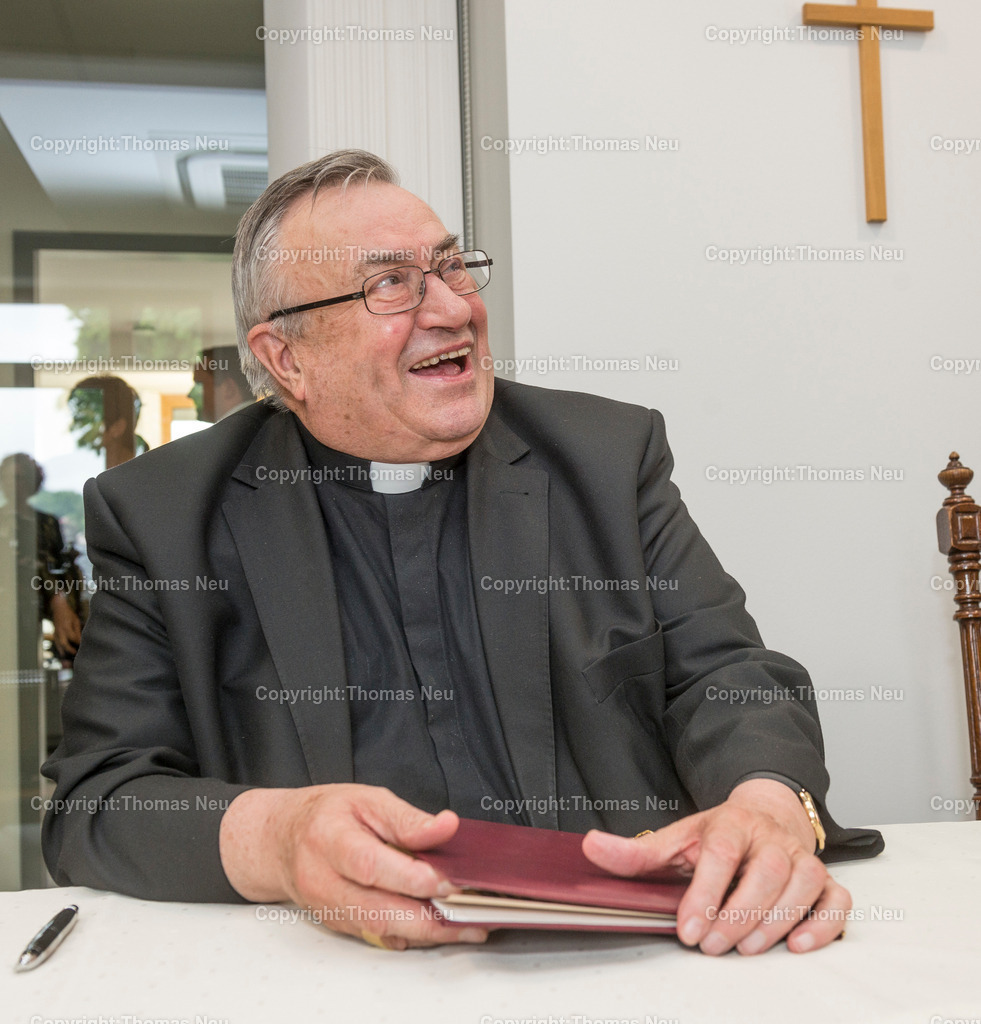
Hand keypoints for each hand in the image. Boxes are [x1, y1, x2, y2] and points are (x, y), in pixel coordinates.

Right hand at [50, 593, 81, 658]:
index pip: (73, 638)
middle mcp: (59, 632)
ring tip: (69, 659)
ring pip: (59, 645)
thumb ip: (78, 630)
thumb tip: (81, 639)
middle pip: (64, 644)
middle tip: (76, 655)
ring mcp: (55, 633)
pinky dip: (60, 649)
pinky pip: (57, 643)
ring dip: (64, 652)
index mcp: (66, 627)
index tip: (85, 647)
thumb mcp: (75, 620)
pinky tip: (64, 654)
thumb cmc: (69, 614)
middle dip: (70, 650)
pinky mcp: (54, 634)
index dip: (79, 643)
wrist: (57, 609)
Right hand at [219, 784, 487, 949]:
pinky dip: (411, 935)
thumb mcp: (367, 799)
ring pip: (380, 929)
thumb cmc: (326, 815)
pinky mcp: (338, 923)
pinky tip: (441, 928)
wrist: (281, 839)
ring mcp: (328, 907)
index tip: (447, 881)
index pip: (370, 865)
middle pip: (377, 909)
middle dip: (428, 917)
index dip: (411, 878)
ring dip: (427, 932)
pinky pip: (378, 936)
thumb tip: (445, 826)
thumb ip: (407, 818)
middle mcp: (323, 880)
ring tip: (466, 925)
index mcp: (329, 839)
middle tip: (469, 914)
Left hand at [581, 779, 850, 954]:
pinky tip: (799, 945)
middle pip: (764, 873)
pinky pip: (837, 901)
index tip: (688, 928)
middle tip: (713, 946)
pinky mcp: (826, 881)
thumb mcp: (675, 838)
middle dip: (738, 914)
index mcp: (731, 823)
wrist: (765, 815)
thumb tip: (591, 847)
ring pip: (801, 886)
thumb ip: (635, 852)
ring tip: (745, 949)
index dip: (705, 892)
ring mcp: (802, 859)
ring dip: (775, 922)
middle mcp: (771, 839)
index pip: (720, 853)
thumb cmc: (718, 836)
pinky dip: (824, 924)